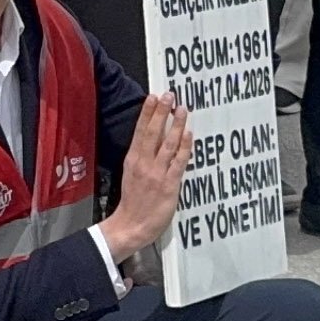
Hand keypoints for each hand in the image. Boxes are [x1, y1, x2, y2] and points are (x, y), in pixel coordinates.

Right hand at [98, 92, 191, 257]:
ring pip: (168, 143)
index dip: (147, 113)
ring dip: (176, 125)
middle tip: (169, 95)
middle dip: (162, 112)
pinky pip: (178, 161)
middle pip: (153, 132)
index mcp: (132, 161)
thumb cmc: (133, 203)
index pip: (140, 132)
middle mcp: (144, 163)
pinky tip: (188, 134)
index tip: (153, 97)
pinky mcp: (169, 183)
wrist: (132, 225)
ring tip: (182, 109)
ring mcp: (157, 173)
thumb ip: (142, 160)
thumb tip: (153, 143)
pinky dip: (184, 147)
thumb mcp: (131, 176)